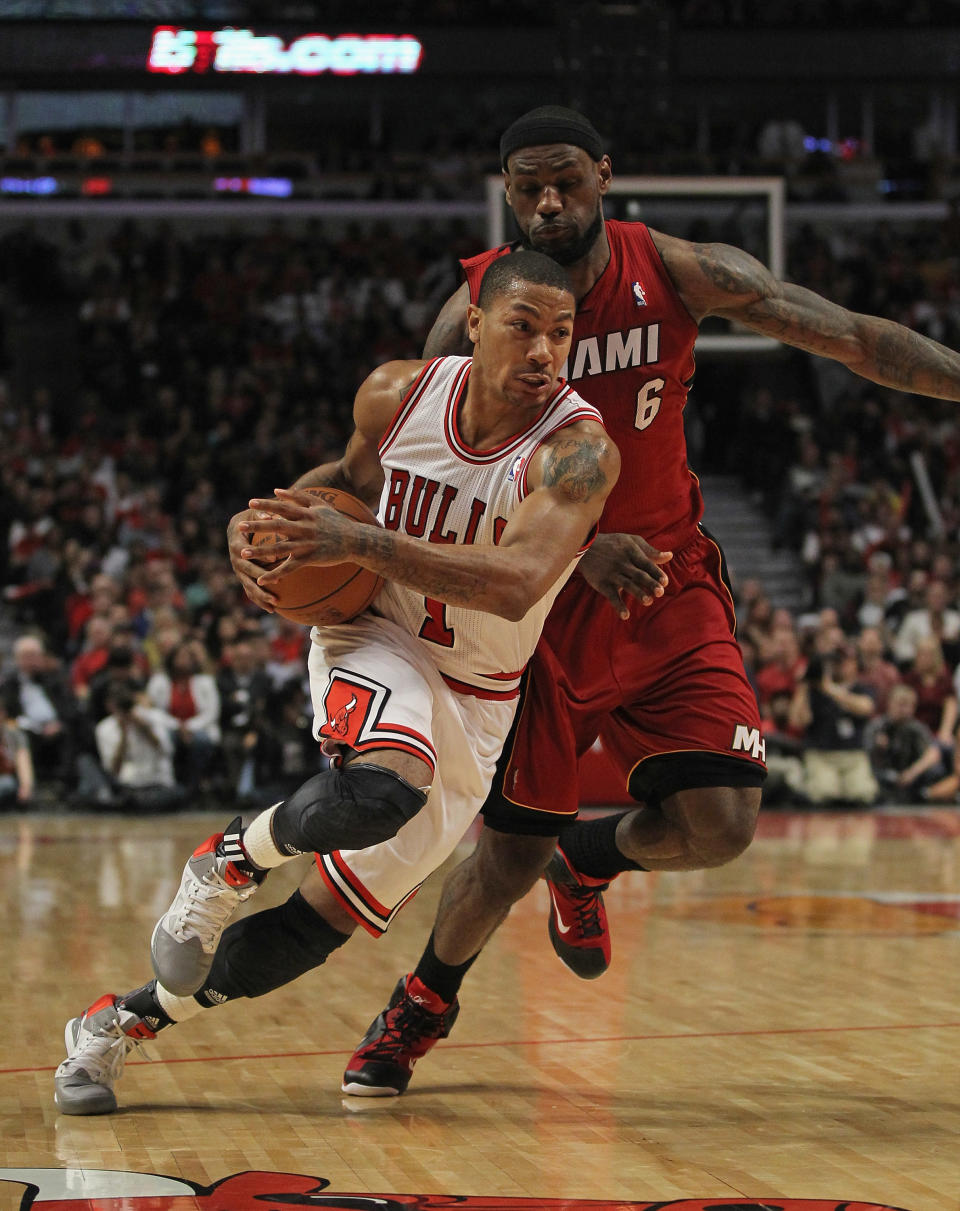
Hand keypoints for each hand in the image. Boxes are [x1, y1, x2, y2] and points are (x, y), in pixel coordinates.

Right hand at [229, 508, 279, 612]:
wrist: (238, 528)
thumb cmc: (250, 518)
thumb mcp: (253, 512)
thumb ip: (261, 514)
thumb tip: (269, 515)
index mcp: (236, 542)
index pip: (244, 551)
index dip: (258, 556)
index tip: (274, 560)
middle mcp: (235, 558)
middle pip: (245, 573)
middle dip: (260, 581)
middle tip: (276, 586)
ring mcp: (238, 570)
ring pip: (247, 585)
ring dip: (260, 596)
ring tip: (275, 604)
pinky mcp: (243, 577)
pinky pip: (250, 590)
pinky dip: (259, 600)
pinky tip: (272, 609)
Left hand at [240, 488, 360, 585]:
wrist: (355, 541)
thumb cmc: (337, 522)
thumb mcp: (321, 505)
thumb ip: (299, 496)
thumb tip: (277, 490)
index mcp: (306, 515)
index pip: (282, 508)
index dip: (266, 505)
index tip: (251, 503)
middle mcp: (304, 528)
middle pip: (277, 526)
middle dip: (257, 526)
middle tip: (240, 526)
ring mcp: (306, 544)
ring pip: (279, 549)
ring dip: (260, 551)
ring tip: (243, 553)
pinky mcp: (310, 559)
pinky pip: (289, 569)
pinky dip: (275, 574)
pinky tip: (262, 580)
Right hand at [578, 532, 672, 619]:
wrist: (586, 546)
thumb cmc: (613, 543)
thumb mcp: (631, 541)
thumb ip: (650, 551)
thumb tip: (670, 556)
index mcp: (631, 552)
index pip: (646, 564)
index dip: (656, 573)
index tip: (665, 582)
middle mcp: (622, 563)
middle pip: (639, 575)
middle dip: (650, 584)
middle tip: (660, 593)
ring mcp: (612, 574)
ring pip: (627, 585)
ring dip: (638, 594)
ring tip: (648, 602)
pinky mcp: (602, 583)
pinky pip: (611, 596)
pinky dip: (618, 606)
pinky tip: (625, 616)